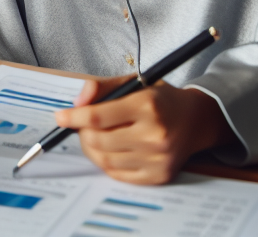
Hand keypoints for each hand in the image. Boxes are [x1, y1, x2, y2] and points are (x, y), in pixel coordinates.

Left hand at [54, 76, 234, 184]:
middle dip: (82, 132)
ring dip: (91, 148)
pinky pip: (119, 174)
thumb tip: (76, 103)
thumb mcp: (134, 81)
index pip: (99, 117)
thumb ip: (102, 87)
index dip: (74, 117)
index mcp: (147, 106)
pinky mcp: (159, 176)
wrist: (196, 120)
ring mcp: (158, 159)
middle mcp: (154, 135)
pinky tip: (109, 149)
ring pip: (106, 160)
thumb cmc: (160, 98)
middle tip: (80, 124)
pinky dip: (106, 162)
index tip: (61, 116)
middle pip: (99, 141)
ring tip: (93, 135)